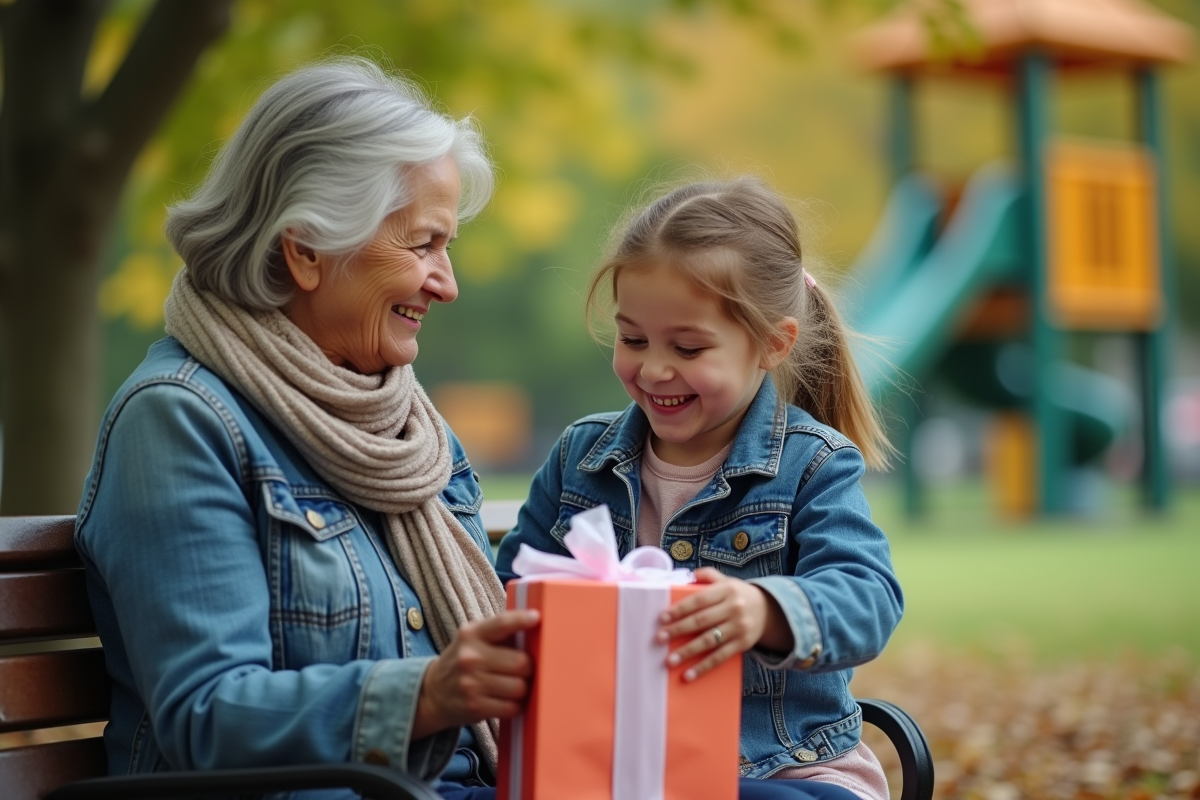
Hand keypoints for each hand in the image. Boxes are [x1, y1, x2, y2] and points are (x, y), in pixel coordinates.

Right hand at [412, 609, 539, 737]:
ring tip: (514, 686)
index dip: (521, 620)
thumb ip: (499, 634)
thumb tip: (536, 632)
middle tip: (523, 669)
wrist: (433, 693)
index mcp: (471, 634)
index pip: (501, 623)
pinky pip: (511, 707)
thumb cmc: (463, 662)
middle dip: (528, 668)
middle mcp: (470, 657)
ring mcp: (471, 683)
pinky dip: (514, 705)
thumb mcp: (473, 640)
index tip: (536, 618)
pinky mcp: (475, 706)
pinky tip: (506, 700)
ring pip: (519, 687)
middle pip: (521, 662)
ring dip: (522, 689)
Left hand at [655, 568, 788, 681]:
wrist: (768, 610)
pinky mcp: (742, 644)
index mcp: (727, 589)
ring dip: (688, 651)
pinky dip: (703, 667)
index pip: (699, 600)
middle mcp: (734, 608)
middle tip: (660, 637)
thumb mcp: (726, 580)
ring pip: (709, 641)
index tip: (663, 618)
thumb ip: (707, 575)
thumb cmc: (737, 594)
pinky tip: (688, 675)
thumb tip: (686, 577)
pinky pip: (720, 657)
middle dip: (679, 630)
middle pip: (701, 620)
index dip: (680, 609)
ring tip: (670, 660)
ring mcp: (739, 627)